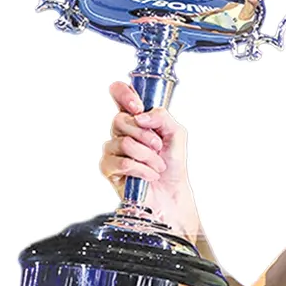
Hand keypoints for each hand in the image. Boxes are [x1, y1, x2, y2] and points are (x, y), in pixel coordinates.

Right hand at [99, 82, 199, 240]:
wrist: (172, 192)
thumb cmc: (173, 163)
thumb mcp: (177, 133)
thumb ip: (162, 117)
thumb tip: (141, 116)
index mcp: (135, 118)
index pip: (119, 94)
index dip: (123, 93)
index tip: (138, 106)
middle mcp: (120, 131)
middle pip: (120, 120)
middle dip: (146, 135)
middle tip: (159, 146)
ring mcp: (112, 149)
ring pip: (124, 142)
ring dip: (148, 156)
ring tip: (157, 164)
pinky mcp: (108, 169)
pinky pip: (123, 162)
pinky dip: (142, 169)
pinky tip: (150, 174)